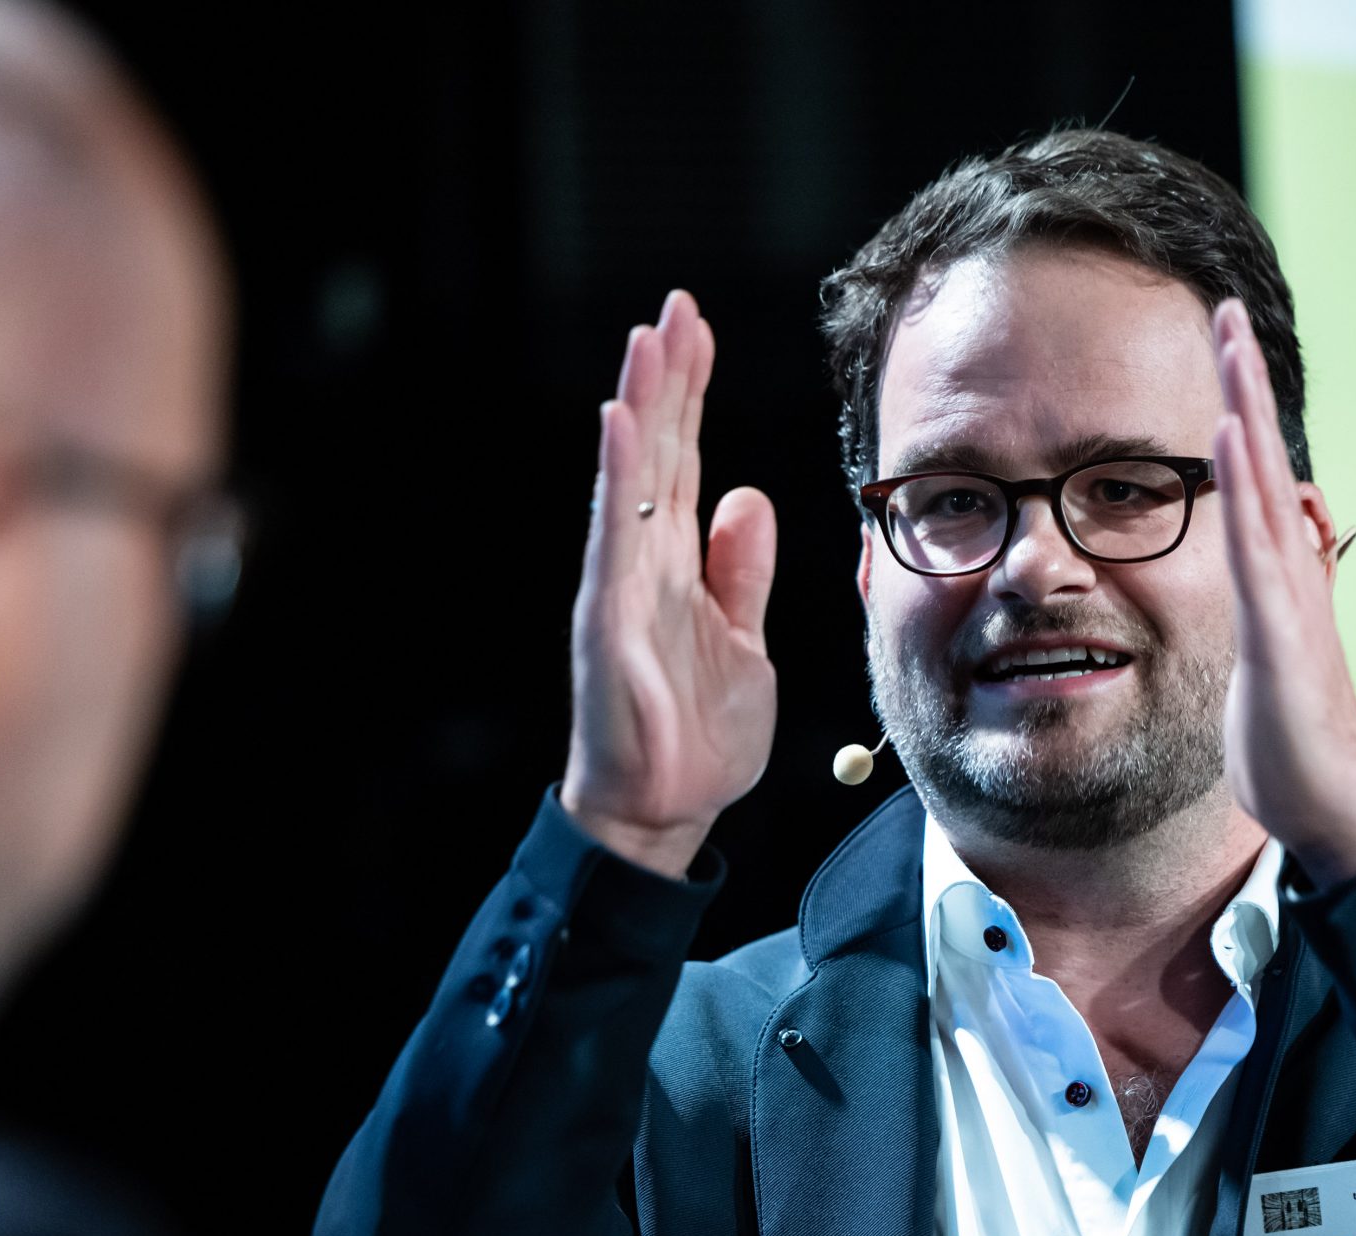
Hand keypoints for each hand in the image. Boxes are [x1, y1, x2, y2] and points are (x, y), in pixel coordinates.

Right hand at [560, 290, 777, 877]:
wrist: (664, 810)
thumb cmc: (696, 735)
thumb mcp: (743, 640)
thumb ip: (740, 573)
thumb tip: (747, 499)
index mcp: (674, 565)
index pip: (683, 462)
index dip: (692, 396)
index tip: (700, 330)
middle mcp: (641, 562)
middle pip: (656, 452)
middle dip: (667, 377)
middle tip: (677, 305)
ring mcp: (620, 585)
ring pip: (631, 477)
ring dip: (640, 403)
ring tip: (650, 335)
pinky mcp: (609, 617)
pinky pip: (615, 534)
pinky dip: (618, 474)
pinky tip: (623, 418)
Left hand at [1210, 299, 1355, 887]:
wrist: (1328, 800)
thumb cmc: (1291, 733)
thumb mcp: (1266, 646)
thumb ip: (1269, 591)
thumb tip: (1276, 543)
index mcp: (1279, 570)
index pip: (1253, 472)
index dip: (1237, 405)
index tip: (1220, 341)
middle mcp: (1289, 569)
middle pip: (1262, 457)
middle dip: (1242, 382)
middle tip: (1226, 310)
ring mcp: (1287, 598)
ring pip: (1261, 488)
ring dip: (1242, 412)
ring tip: (1228, 347)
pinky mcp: (1280, 636)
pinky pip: (1255, 551)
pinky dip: (1240, 492)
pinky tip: (1224, 440)